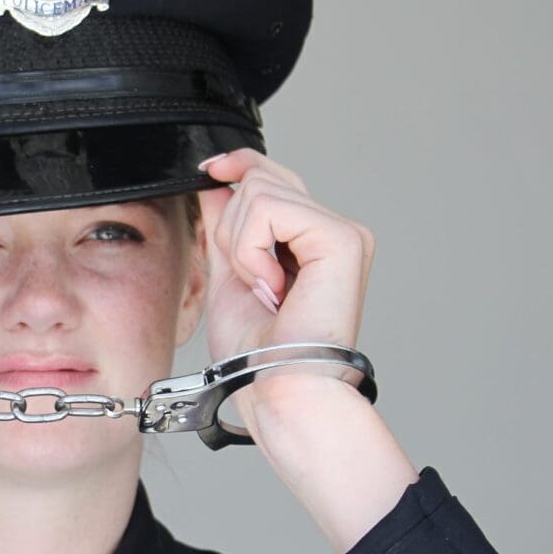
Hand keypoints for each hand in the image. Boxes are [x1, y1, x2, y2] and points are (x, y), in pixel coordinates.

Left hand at [196, 149, 374, 398]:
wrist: (275, 387)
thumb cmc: (256, 352)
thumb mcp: (230, 272)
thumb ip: (228, 227)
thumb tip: (218, 183)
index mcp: (313, 241)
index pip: (272, 178)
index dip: (238, 166)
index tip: (209, 171)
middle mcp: (335, 232)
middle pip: (262, 177)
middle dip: (232, 230)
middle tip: (251, 282)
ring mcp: (344, 233)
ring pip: (260, 190)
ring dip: (241, 246)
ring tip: (264, 290)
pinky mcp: (343, 239)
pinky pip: (270, 209)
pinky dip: (252, 249)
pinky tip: (271, 286)